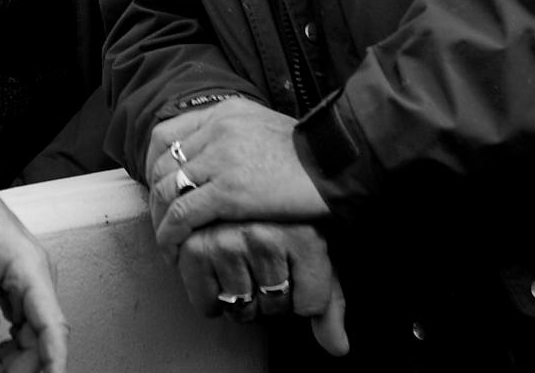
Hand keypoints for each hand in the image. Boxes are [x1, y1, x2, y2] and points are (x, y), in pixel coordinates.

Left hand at [0, 156, 67, 372]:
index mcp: (27, 264)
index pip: (52, 322)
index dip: (53, 359)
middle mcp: (36, 274)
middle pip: (42, 337)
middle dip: (18, 367)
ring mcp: (28, 280)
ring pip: (31, 336)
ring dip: (8, 361)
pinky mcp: (15, 285)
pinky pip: (20, 326)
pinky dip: (2, 347)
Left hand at [146, 98, 327, 237]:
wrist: (339, 164)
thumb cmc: (310, 155)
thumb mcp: (264, 129)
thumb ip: (235, 138)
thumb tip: (214, 159)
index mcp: (223, 113)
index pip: (166, 135)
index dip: (154, 165)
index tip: (158, 190)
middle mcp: (216, 130)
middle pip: (162, 164)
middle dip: (155, 197)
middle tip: (160, 221)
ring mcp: (220, 159)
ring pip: (168, 191)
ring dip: (160, 219)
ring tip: (167, 241)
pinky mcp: (229, 191)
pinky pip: (183, 215)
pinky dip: (171, 234)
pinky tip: (174, 251)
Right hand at [171, 220, 348, 356]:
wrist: (236, 187)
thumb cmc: (280, 225)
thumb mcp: (312, 257)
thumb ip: (329, 306)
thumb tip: (339, 348)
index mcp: (303, 237)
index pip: (310, 304)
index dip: (302, 297)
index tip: (293, 270)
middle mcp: (266, 237)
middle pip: (275, 307)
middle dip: (269, 298)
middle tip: (261, 266)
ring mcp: (228, 242)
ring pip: (242, 308)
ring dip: (239, 298)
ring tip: (239, 268)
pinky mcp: (196, 248)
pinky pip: (208, 303)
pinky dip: (209, 300)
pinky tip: (215, 274)